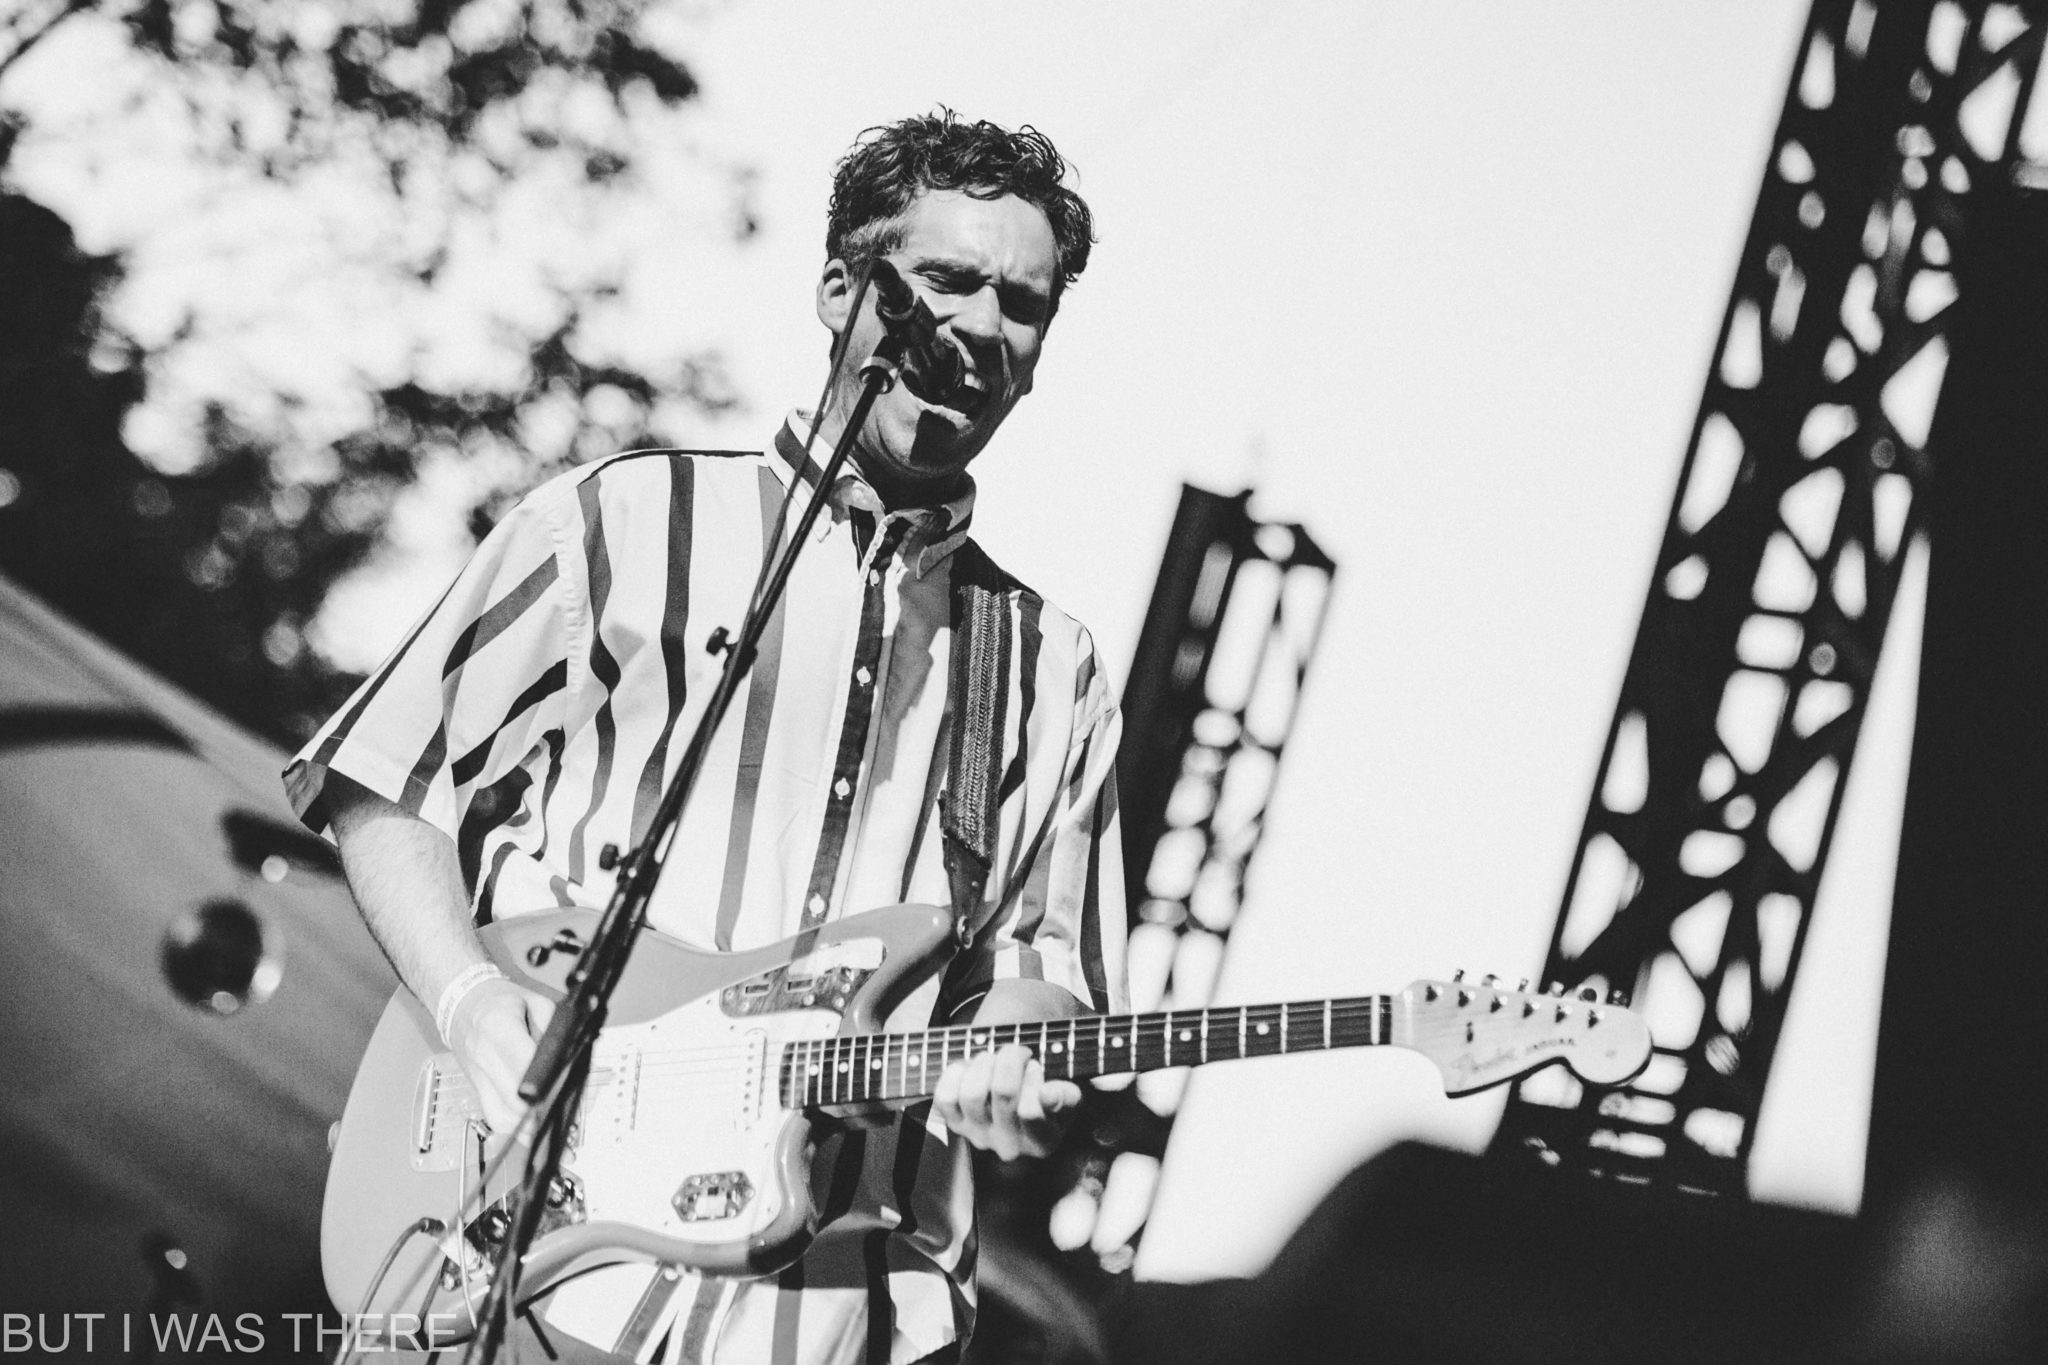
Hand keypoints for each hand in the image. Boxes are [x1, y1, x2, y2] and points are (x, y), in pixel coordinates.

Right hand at [444, 977, 554, 1136]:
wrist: (463, 1004)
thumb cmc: (499, 1001)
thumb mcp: (534, 1001)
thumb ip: (553, 1027)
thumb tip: (569, 1054)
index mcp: (499, 1028)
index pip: (524, 1063)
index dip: (547, 1081)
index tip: (565, 1087)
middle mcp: (485, 1056)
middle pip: (514, 1098)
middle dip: (542, 1107)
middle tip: (564, 1107)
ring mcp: (478, 1076)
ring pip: (502, 1115)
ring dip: (528, 1124)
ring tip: (549, 1120)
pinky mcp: (477, 1089)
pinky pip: (494, 1117)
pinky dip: (514, 1125)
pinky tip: (531, 1125)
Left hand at [933, 1043, 1081, 1160]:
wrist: (1019, 1099)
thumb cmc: (1046, 1093)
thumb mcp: (1068, 1096)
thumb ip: (1066, 1097)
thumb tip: (1048, 1094)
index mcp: (1042, 1142)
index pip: (1031, 1111)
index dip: (1033, 1080)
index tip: (1035, 1065)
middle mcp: (1008, 1146)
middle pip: (1003, 1094)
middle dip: (1010, 1060)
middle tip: (1016, 1049)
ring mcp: (978, 1136)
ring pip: (972, 1095)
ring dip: (983, 1064)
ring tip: (993, 1056)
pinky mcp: (955, 1124)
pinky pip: (944, 1098)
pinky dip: (955, 1075)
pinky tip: (970, 1067)